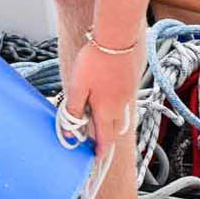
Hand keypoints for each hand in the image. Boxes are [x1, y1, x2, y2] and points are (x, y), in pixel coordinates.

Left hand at [59, 36, 140, 153]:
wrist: (116, 39)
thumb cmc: (94, 61)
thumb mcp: (77, 87)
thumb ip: (73, 110)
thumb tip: (69, 131)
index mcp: (105, 109)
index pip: (104, 138)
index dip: (101, 151)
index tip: (98, 159)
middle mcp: (120, 105)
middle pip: (114, 130)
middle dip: (106, 139)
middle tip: (96, 142)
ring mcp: (127, 95)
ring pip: (120, 117)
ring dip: (111, 124)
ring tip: (99, 121)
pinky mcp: (130, 84)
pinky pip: (124, 104)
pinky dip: (116, 109)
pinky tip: (108, 100)